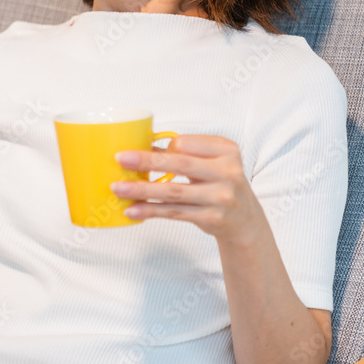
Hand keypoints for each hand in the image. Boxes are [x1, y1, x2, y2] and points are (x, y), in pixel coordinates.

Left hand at [110, 135, 262, 242]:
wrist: (245, 221)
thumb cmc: (221, 184)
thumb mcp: (211, 164)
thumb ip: (183, 154)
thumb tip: (143, 146)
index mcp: (227, 151)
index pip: (187, 143)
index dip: (164, 147)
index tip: (145, 148)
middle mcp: (228, 172)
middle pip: (180, 164)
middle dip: (146, 161)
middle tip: (120, 159)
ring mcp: (221, 197)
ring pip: (174, 191)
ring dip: (142, 190)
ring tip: (118, 188)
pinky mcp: (212, 218)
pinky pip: (174, 212)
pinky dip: (151, 210)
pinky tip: (133, 210)